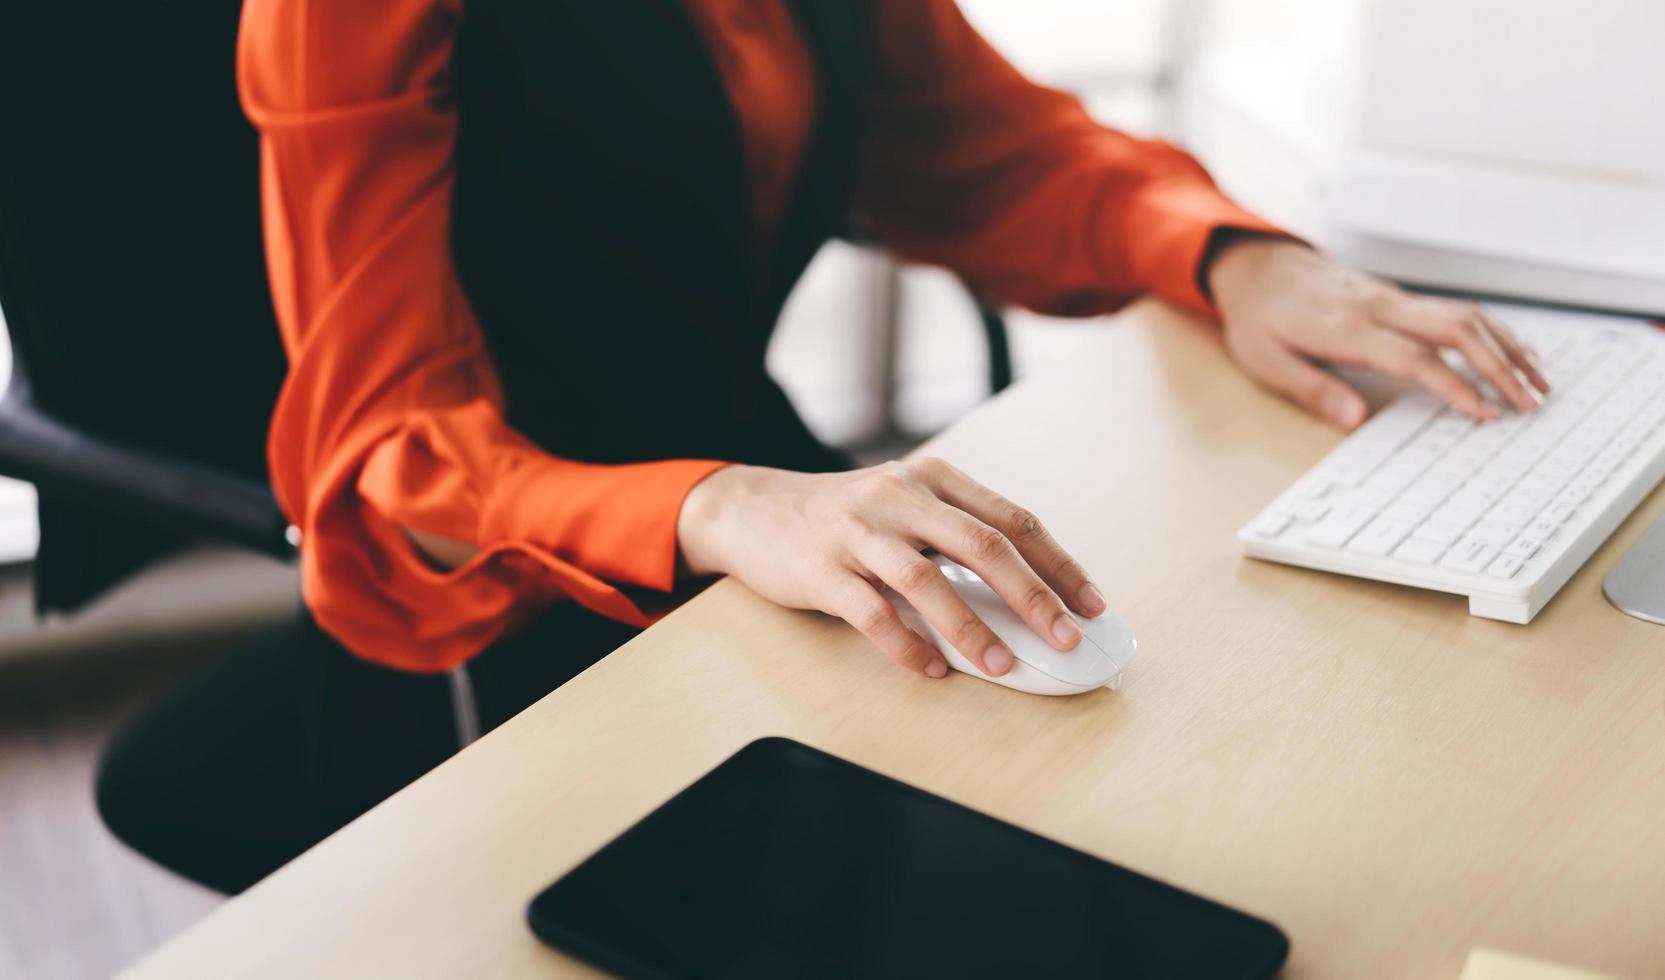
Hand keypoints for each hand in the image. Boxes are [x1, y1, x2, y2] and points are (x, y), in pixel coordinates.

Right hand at [676, 458, 1104, 678]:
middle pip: (981, 544)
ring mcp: (858, 531)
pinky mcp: (821, 568)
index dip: (1057, 563)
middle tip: (1065, 638)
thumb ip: (955, 538)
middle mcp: (899, 496)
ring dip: (971, 627)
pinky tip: (932, 668)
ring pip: (927, 580)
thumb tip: (1026, 597)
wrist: (752, 511)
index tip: (1091, 604)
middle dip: (1032, 595)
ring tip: (1001, 664)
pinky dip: (907, 645)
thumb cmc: (843, 518)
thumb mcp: (905, 508)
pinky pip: (872, 613)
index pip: (1012, 519)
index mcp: (932, 479)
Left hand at [1206, 237, 1550, 429]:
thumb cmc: (1260, 320)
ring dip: (1507, 348)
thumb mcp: (1268, 362)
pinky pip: (1456, 310)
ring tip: (1538, 384)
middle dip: (1500, 365)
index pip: (1414, 358)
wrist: (1259, 268)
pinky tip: (1518, 351)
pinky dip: (1493, 330)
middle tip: (1530, 403)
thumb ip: (1312, 389)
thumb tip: (1354, 420)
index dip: (1454, 386)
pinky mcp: (1400, 298)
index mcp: (1346, 328)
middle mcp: (1379, 307)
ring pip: (1465, 314)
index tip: (1485, 414)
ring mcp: (1394, 298)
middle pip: (1456, 328)